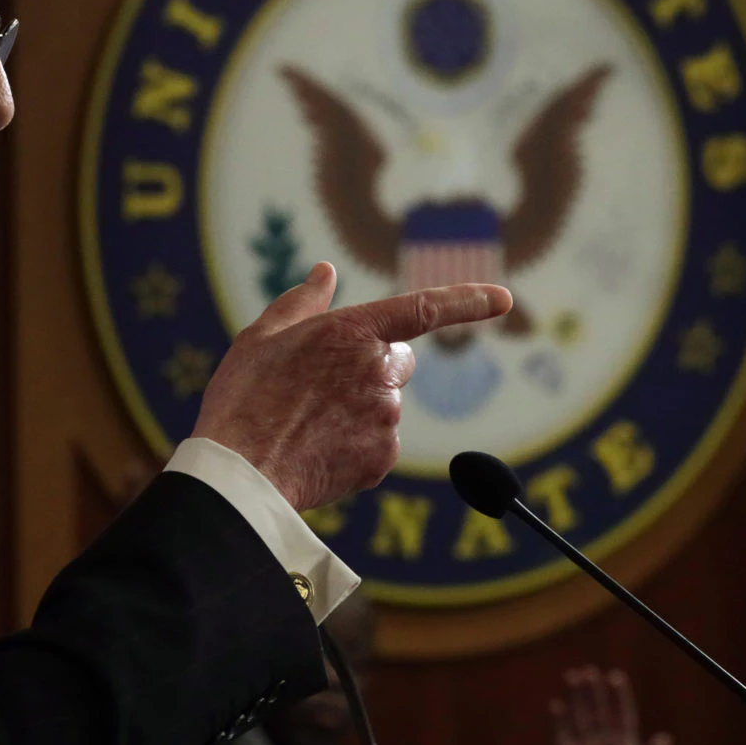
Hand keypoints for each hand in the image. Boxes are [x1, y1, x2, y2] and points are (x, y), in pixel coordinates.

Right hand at [191, 263, 510, 511]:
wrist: (241, 472)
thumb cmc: (243, 399)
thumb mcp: (262, 337)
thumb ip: (301, 301)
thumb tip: (325, 272)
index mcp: (353, 331)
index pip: (426, 308)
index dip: (469, 301)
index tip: (504, 299)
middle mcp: (378, 370)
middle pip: (398, 362)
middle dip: (374, 368)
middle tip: (323, 388)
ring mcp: (385, 416)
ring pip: (386, 405)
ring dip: (360, 409)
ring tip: (309, 425)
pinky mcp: (382, 457)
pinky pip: (379, 443)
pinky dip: (356, 446)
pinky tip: (319, 450)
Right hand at [551, 666, 671, 744]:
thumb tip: (665, 738)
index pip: (623, 713)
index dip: (619, 695)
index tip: (615, 676)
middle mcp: (606, 742)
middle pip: (599, 710)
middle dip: (595, 690)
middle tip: (589, 670)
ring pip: (581, 716)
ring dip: (577, 697)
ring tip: (573, 674)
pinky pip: (562, 734)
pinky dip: (558, 720)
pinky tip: (556, 705)